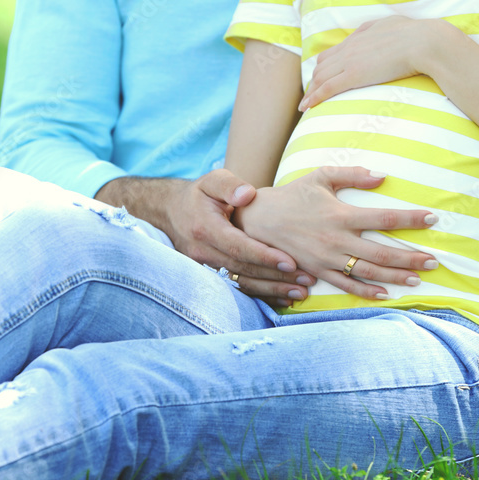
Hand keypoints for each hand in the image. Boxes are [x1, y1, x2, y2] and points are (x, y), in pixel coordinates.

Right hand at [165, 170, 314, 304]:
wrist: (171, 212)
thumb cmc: (199, 194)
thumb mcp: (212, 180)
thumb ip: (229, 185)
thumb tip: (247, 194)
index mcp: (206, 228)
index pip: (238, 246)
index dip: (265, 257)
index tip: (291, 262)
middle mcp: (204, 251)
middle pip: (244, 269)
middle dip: (276, 277)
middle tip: (307, 280)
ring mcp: (206, 266)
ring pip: (242, 282)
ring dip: (272, 289)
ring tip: (301, 293)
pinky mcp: (211, 274)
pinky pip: (237, 288)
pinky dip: (261, 295)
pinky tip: (283, 298)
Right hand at [233, 166, 439, 299]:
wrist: (258, 220)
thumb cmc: (293, 195)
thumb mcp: (321, 176)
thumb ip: (353, 174)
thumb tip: (383, 176)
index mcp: (341, 214)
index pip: (385, 218)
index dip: (411, 219)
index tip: (432, 218)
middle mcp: (337, 240)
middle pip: (383, 253)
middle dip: (411, 258)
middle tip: (434, 261)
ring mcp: (328, 259)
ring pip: (369, 272)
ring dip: (396, 277)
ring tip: (419, 278)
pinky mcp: (317, 271)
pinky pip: (346, 285)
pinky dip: (367, 292)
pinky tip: (386, 294)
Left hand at [298, 16, 459, 110]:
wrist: (424, 41)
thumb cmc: (415, 34)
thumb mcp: (392, 24)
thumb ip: (378, 28)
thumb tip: (375, 31)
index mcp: (358, 37)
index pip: (331, 54)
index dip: (323, 68)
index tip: (320, 79)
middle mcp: (350, 48)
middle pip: (321, 67)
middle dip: (313, 83)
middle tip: (310, 96)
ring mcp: (350, 61)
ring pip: (320, 78)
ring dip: (311, 92)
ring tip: (305, 105)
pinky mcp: (354, 75)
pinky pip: (327, 88)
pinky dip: (314, 97)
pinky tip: (307, 107)